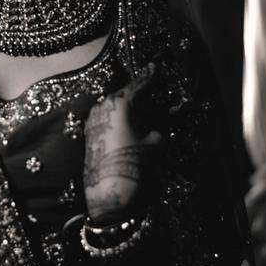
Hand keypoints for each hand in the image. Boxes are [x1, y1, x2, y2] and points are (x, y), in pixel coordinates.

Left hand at [82, 63, 163, 223]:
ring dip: (133, 108)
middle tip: (157, 90)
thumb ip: (164, 121)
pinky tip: (135, 123)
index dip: (150, 77)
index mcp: (119, 103)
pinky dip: (123, 118)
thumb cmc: (135, 167)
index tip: (155, 66)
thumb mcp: (156, 143)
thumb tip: (175, 109)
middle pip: (126, 95)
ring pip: (117, 107)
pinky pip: (110, 119)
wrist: (109, 199)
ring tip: (150, 111)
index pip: (139, 85)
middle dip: (142, 94)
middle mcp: (102, 107)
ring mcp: (93, 121)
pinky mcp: (90, 135)